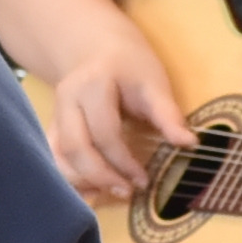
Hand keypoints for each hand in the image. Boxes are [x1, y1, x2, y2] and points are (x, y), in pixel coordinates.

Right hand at [40, 26, 190, 208]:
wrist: (98, 49)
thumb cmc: (130, 66)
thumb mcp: (154, 83)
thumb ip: (168, 115)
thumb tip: (189, 144)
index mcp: (92, 84)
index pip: (104, 132)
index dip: (124, 161)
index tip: (144, 180)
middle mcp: (67, 99)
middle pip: (75, 147)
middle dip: (101, 176)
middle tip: (127, 191)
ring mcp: (55, 114)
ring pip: (58, 157)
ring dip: (82, 181)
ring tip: (109, 192)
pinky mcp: (52, 127)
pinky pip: (54, 159)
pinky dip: (70, 179)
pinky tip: (91, 190)